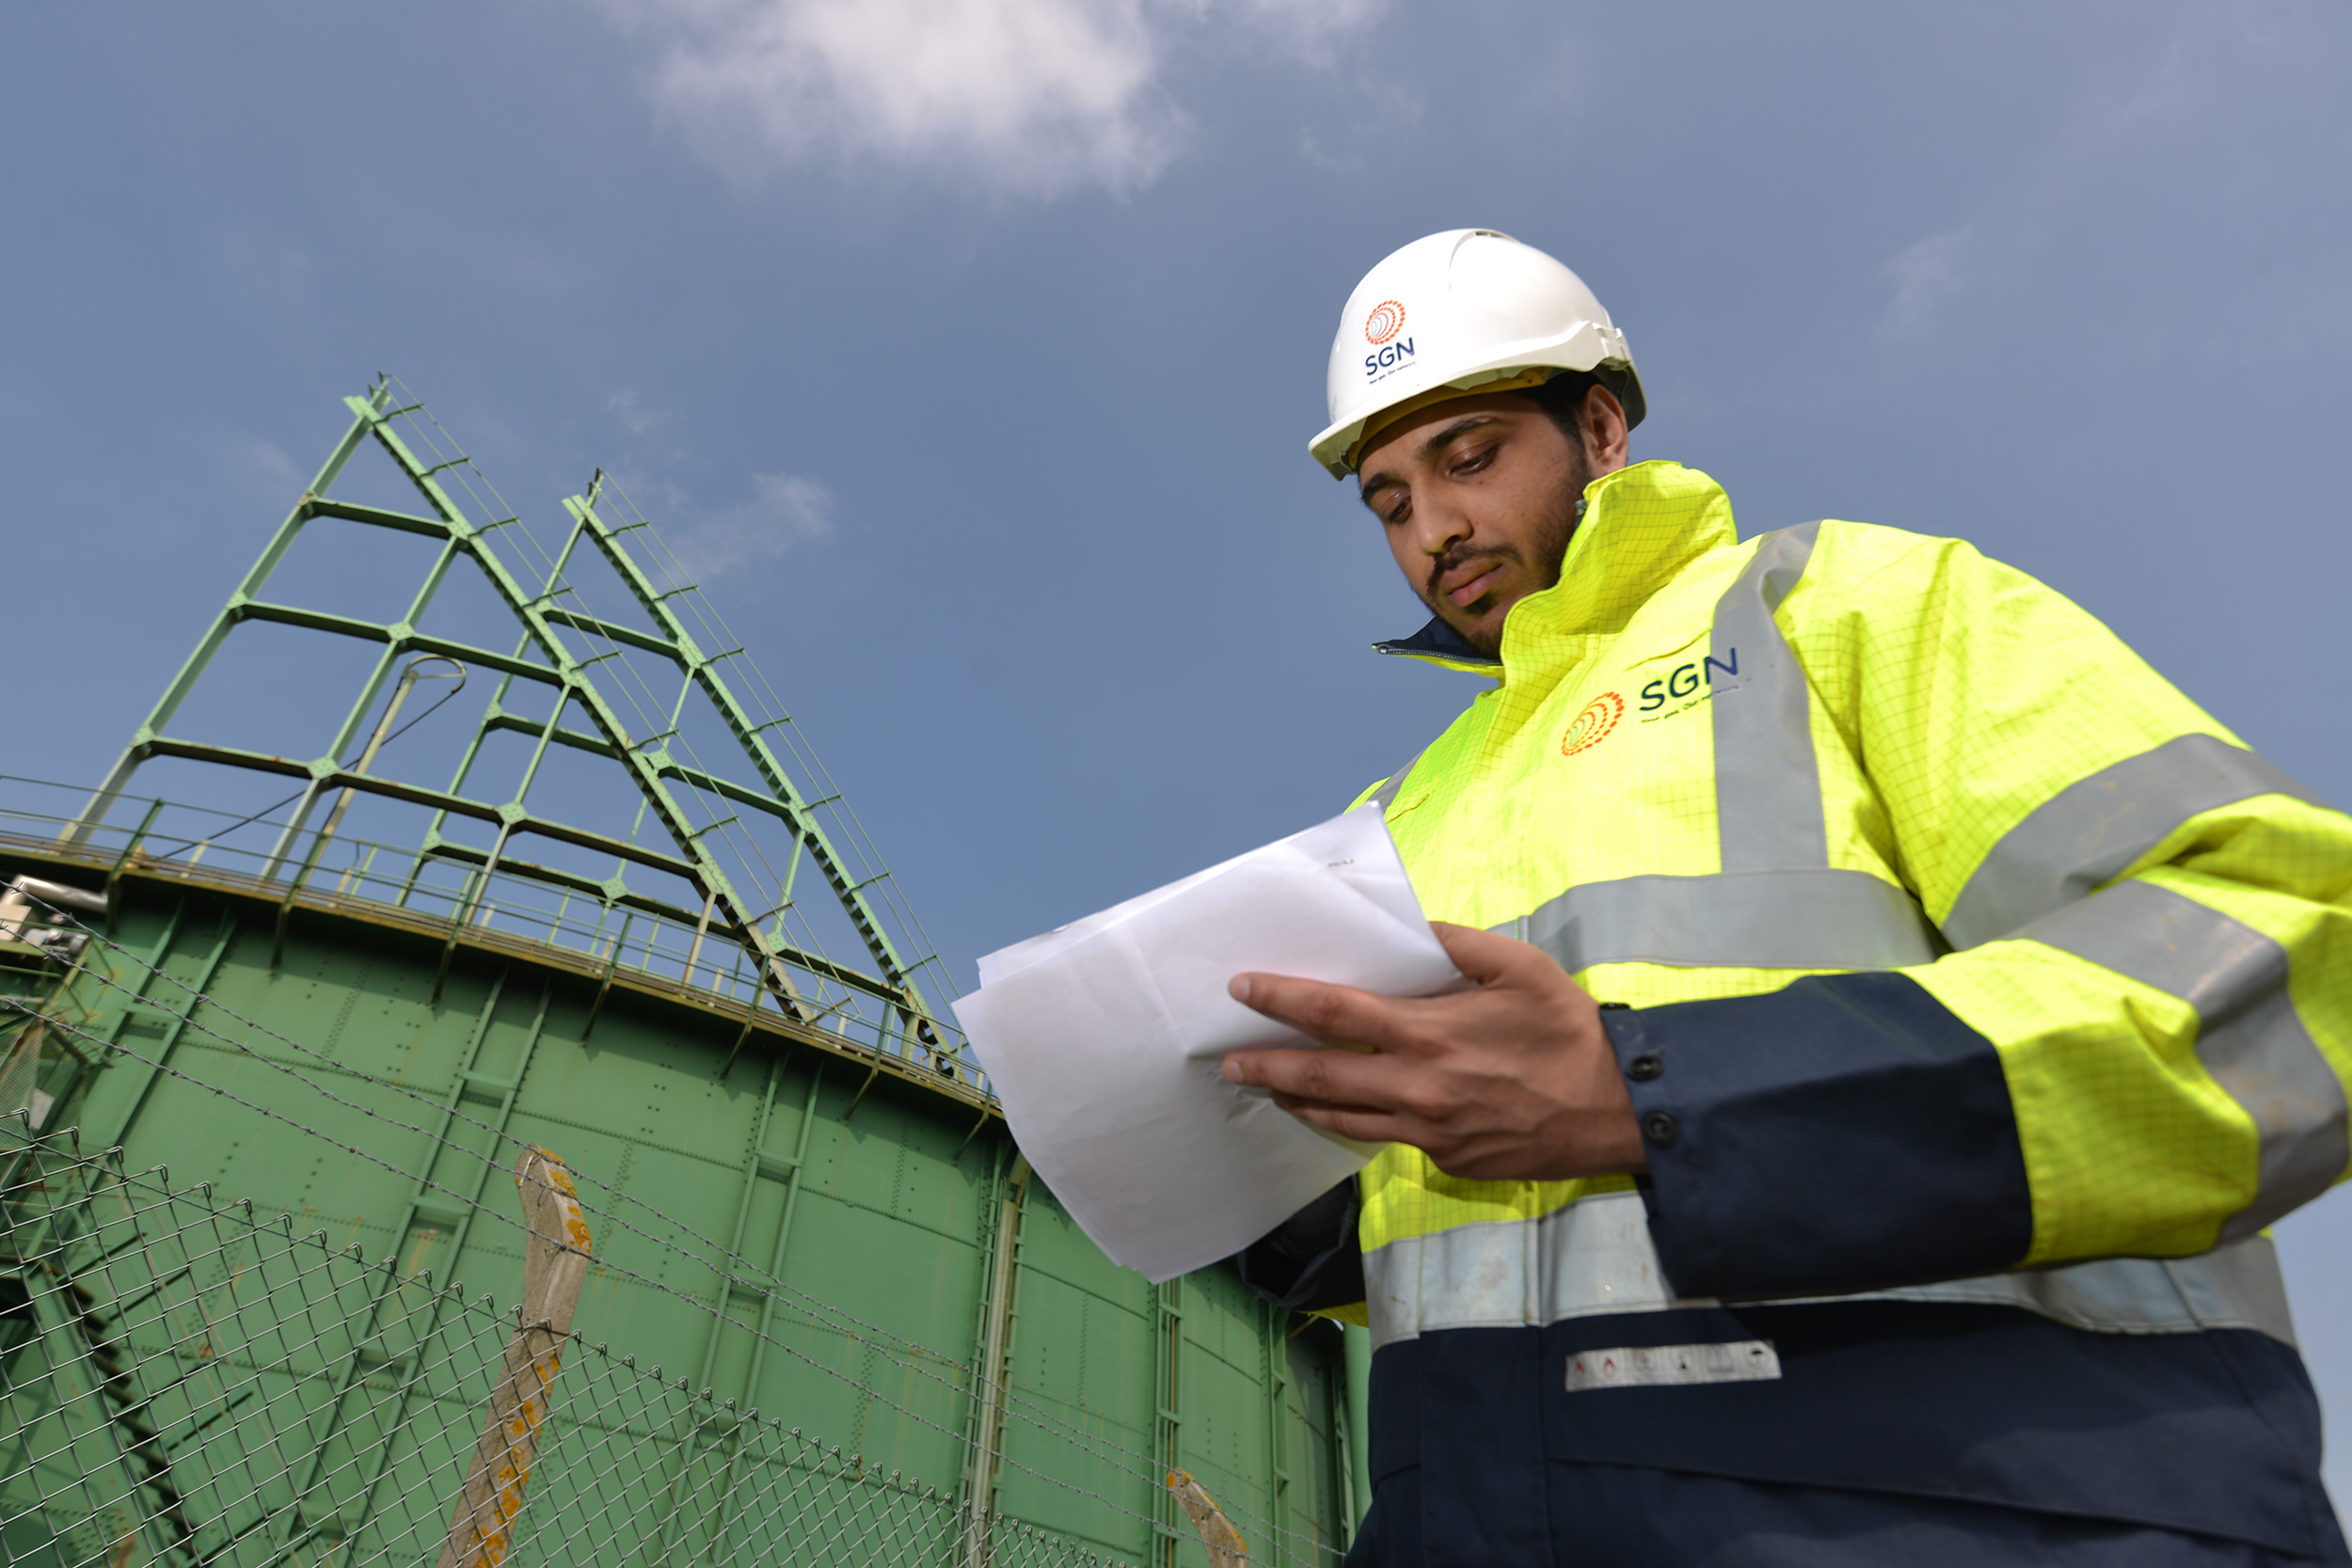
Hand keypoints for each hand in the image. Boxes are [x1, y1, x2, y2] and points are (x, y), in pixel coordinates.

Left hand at [1220, 922, 1645, 1182]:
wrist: (1617, 1110)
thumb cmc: (1568, 1032)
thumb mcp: (1521, 966)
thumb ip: (1458, 944)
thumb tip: (1413, 928)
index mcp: (1429, 1033)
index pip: (1334, 1014)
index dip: (1281, 1000)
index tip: (1243, 989)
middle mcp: (1418, 1088)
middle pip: (1320, 1078)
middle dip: (1266, 1067)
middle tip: (1227, 1063)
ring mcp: (1429, 1132)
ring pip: (1344, 1120)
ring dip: (1300, 1102)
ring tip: (1270, 1088)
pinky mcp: (1445, 1160)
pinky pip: (1389, 1138)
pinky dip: (1358, 1122)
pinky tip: (1343, 1110)